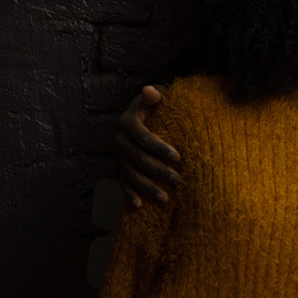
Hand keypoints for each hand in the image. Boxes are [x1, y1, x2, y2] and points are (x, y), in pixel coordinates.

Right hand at [113, 86, 178, 205]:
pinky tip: (139, 206)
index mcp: (127, 122)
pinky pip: (123, 182)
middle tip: (178, 180)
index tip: (178, 157)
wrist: (142, 112)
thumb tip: (151, 91)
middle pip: (139, 159)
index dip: (160, 148)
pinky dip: (129, 194)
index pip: (144, 137)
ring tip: (165, 199)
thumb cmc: (156, 104)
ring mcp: (119, 155)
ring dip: (148, 188)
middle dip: (159, 171)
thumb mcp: (156, 96)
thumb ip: (154, 95)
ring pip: (132, 174)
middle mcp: (119, 139)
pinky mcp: (120, 166)